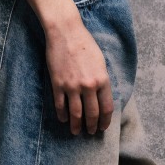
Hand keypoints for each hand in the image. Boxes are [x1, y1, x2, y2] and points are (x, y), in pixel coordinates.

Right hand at [45, 15, 114, 134]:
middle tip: (91, 132)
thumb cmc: (85, 44)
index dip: (105, 120)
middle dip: (92, 126)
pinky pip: (61, 105)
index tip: (103, 127)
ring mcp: (72, 86)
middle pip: (92, 114)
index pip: (107, 108)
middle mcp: (89, 85)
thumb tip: (101, 97)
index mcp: (102, 80)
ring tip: (76, 131)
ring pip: (76, 113)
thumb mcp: (100, 62)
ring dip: (77, 125)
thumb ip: (102, 80)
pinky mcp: (58, 84)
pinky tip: (64, 119)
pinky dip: (63, 115)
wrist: (65, 33)